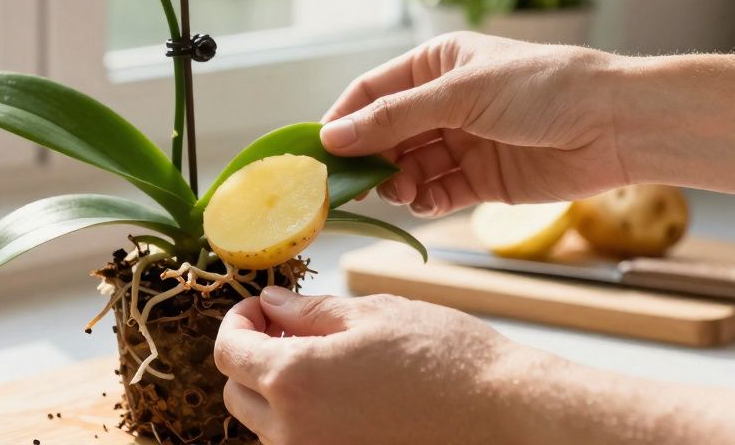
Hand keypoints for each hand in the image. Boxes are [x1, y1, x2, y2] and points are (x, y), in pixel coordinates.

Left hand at [213, 288, 513, 444]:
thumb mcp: (372, 314)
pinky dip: (304, 418)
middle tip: (286, 326)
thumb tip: (271, 304)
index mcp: (293, 381)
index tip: (258, 307)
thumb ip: (308, 312)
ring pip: (266, 425)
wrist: (505, 414)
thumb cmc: (445, 358)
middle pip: (237, 393)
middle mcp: (294, 432)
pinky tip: (340, 391)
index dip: (237, 321)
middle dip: (251, 356)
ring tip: (320, 357)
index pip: (229, 352)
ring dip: (276, 390)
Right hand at [320, 31, 628, 215]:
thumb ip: (394, 119)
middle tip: (352, 187)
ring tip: (401, 191)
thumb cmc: (544, 88)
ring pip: (407, 167)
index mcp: (436, 65)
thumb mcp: (460, 95)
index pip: (370, 92)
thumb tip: (331, 137)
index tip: (318, 152)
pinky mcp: (482, 180)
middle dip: (368, 159)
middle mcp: (444, 102)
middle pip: (384, 135)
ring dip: (397, 183)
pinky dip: (426, 201)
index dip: (343, 120)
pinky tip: (428, 203)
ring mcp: (462, 142)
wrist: (617, 125)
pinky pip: (437, 193)